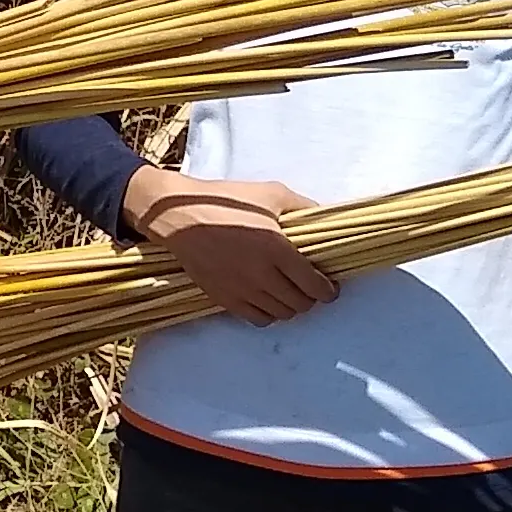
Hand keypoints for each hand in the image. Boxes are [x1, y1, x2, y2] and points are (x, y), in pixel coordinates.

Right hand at [125, 171, 334, 326]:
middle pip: (300, 304)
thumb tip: (322, 216)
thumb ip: (302, 205)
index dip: (328, 291)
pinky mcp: (225, 298)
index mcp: (278, 250)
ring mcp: (243, 291)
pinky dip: (268, 313)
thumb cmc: (226, 201)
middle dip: (311, 298)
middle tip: (310, 287)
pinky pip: (256, 319)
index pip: (314, 286)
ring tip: (289, 293)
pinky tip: (267, 299)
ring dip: (291, 307)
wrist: (181, 216)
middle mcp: (263, 276)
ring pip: (281, 314)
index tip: (330, 288)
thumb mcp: (271, 193)